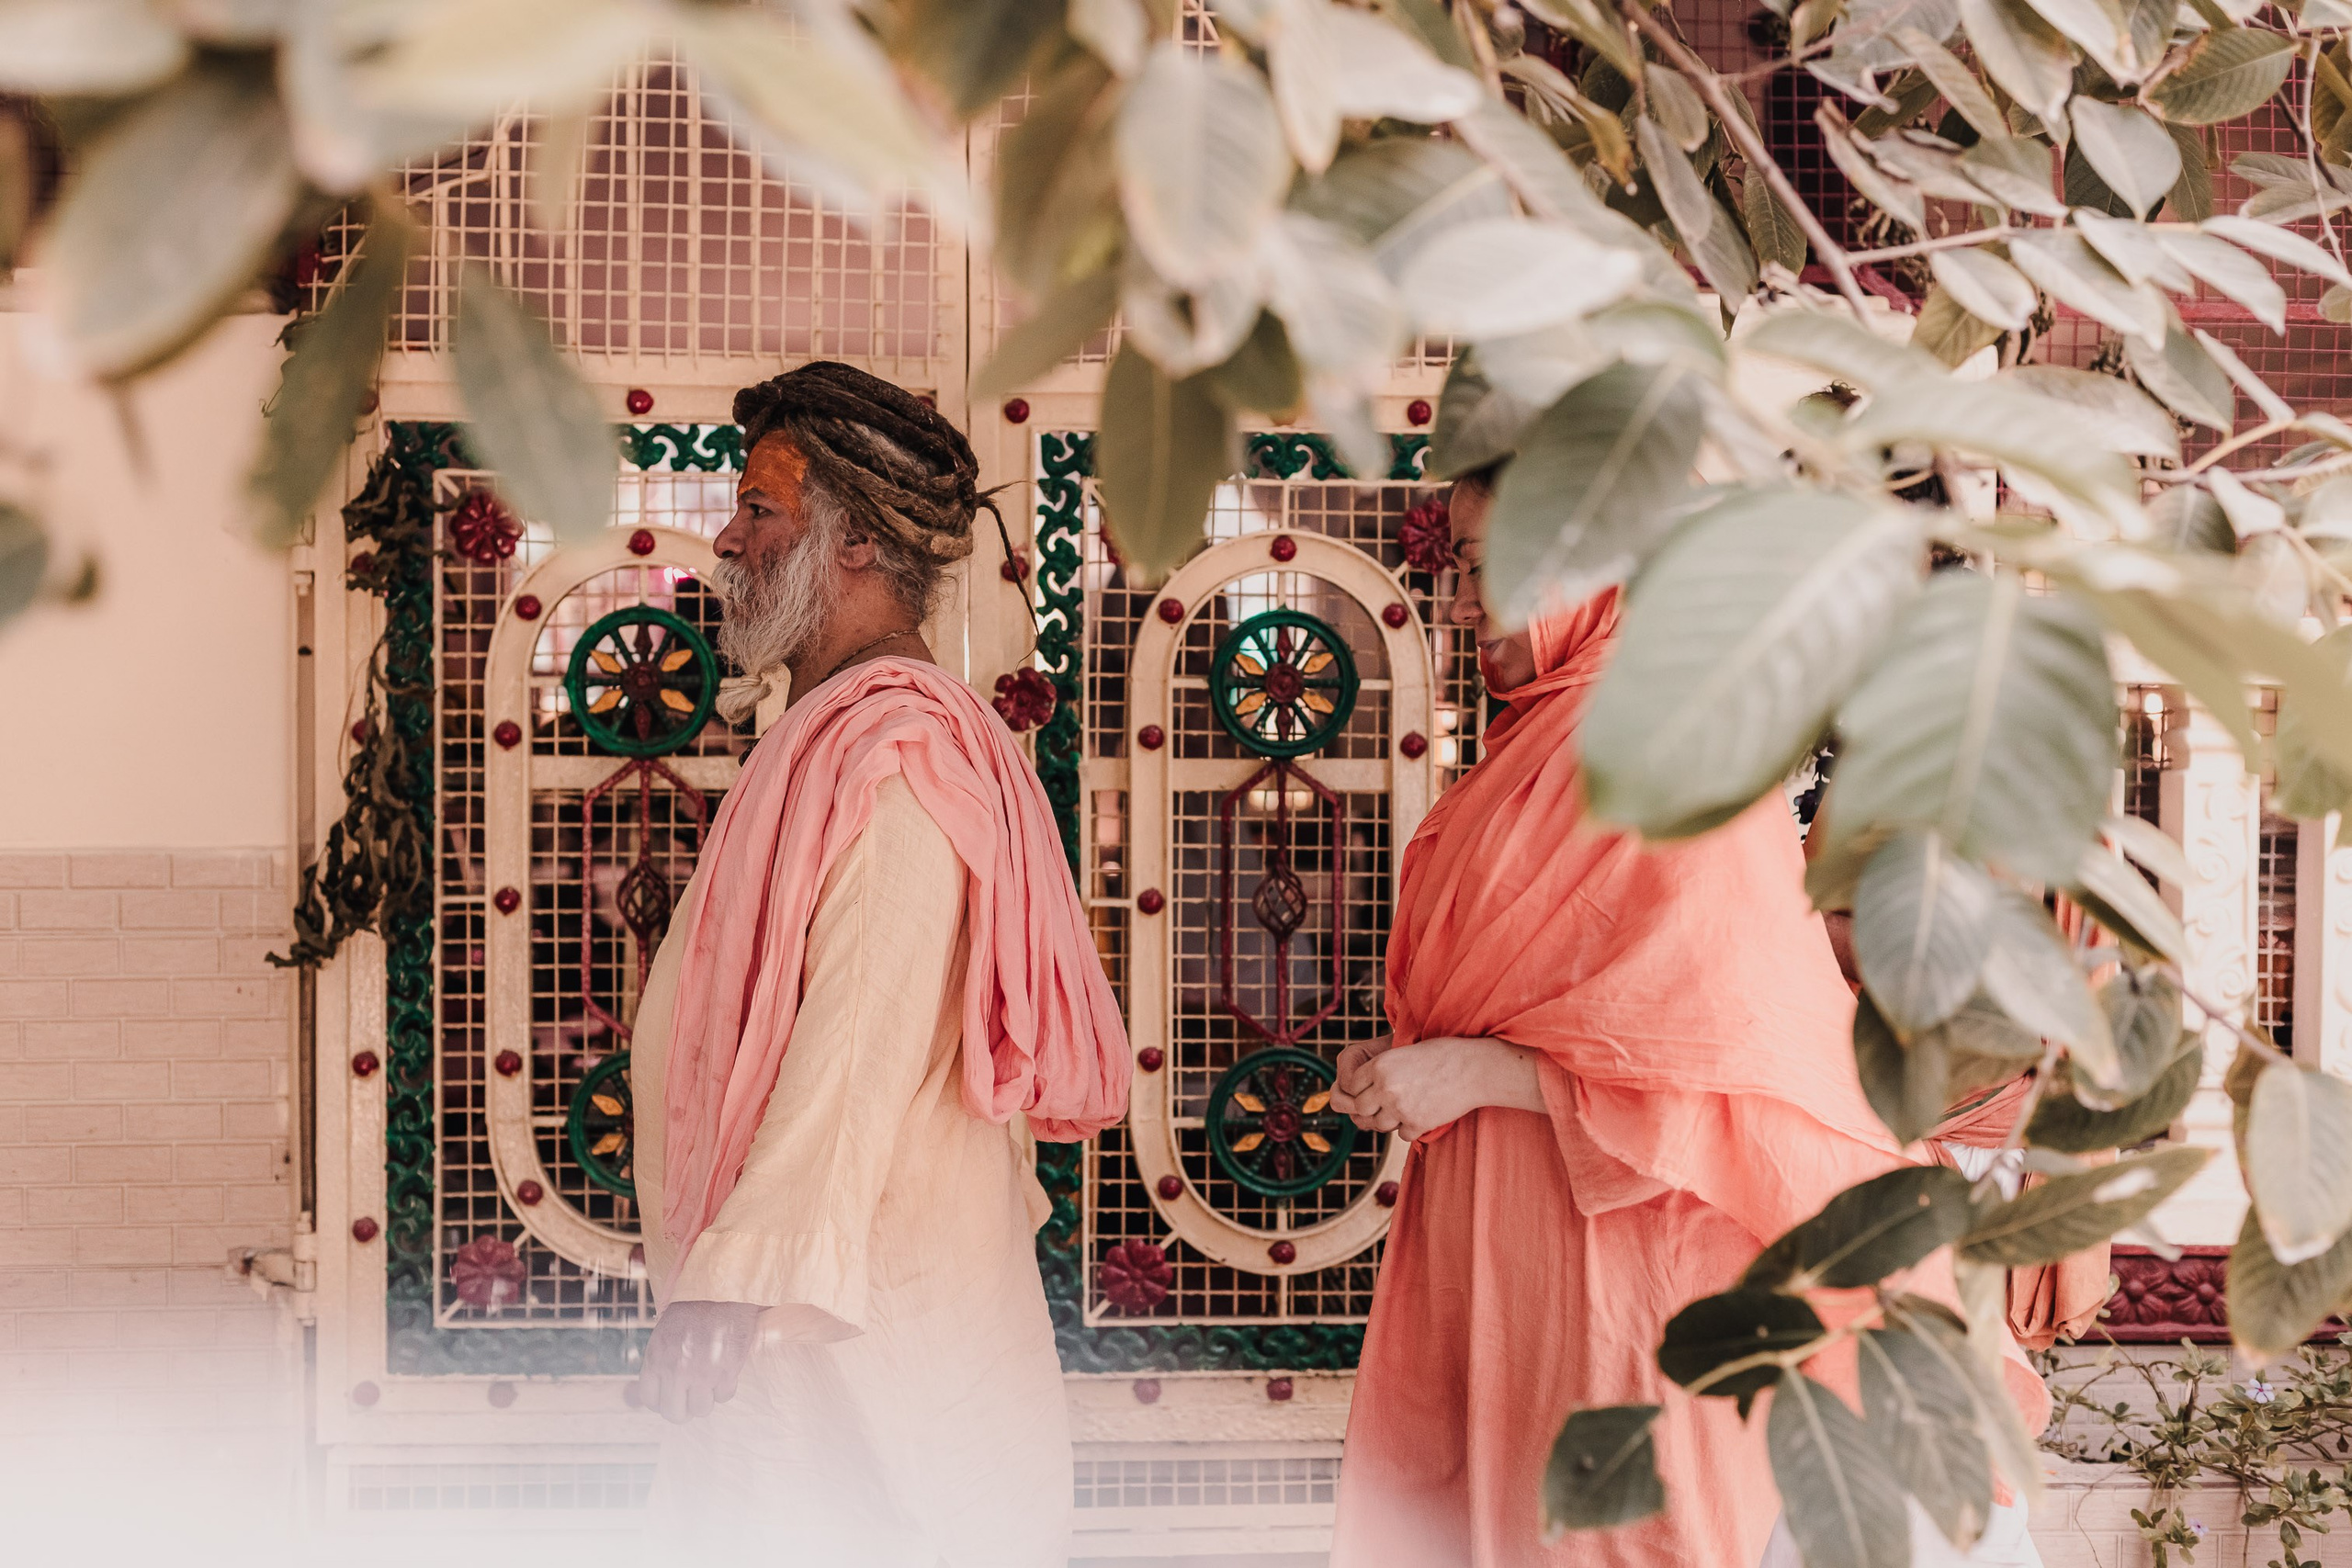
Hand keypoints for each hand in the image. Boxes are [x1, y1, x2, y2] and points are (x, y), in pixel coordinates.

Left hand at [634, 1299, 761, 1423]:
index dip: (661, 1401)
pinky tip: (724, 1372)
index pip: (650, 1401)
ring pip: (701, 1409)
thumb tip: (629, 1400)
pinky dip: (725, 1388)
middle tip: (690, 1398)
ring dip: (706, 1399)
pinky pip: (724, 1396)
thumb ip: (653, 1369)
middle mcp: (677, 1371)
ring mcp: (703, 1373)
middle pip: (675, 1414)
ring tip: (709, 1382)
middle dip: (683, 1410)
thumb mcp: (660, 1339)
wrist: (719, 1292)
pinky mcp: (728, 1370)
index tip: (670, 1395)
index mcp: (656, 1361)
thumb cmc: (688, 1315)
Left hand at [1328, 1036, 1543, 1141]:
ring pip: (1379, 1125)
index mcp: (1380, 1065)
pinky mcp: (1418, 1123)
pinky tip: (1421, 1114)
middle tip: (1384, 1103)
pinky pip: (1402, 1134)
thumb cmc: (1442, 1054)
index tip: (1370, 1089)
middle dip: (1370, 1108)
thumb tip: (1360, 1088)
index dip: (1359, 1089)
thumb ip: (1381, 1070)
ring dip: (1389, 1119)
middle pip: (1360, 1109)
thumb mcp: (1404, 1052)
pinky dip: (1408, 1128)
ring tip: (1405, 1108)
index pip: (1351, 1086)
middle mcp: (1385, 1088)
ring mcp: (1401, 1108)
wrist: (1474, 1068)